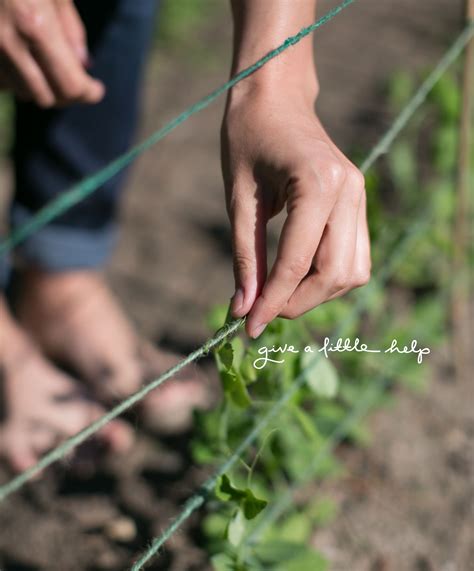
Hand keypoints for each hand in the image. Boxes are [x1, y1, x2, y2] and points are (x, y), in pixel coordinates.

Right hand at [0, 0, 103, 106]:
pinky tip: (24, 61)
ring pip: (23, 93)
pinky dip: (16, 79)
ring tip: (49, 67)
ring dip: (41, 86)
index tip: (96, 89)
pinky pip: (1, 82)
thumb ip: (71, 30)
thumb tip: (82, 65)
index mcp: (35, 26)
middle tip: (78, 81)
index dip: (88, 92)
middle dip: (67, 93)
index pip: (70, 85)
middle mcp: (9, 43)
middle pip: (47, 97)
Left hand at [221, 87, 370, 337]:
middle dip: (296, 303)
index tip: (247, 327)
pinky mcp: (358, 203)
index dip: (271, 302)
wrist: (275, 97)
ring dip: (315, 293)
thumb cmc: (247, 139)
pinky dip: (327, 277)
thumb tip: (242, 309)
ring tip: (277, 294)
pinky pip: (354, 257)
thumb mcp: (239, 200)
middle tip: (260, 312)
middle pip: (334, 274)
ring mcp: (360, 197)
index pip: (296, 263)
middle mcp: (349, 192)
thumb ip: (246, 258)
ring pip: (351, 272)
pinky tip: (297, 276)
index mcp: (317, 184)